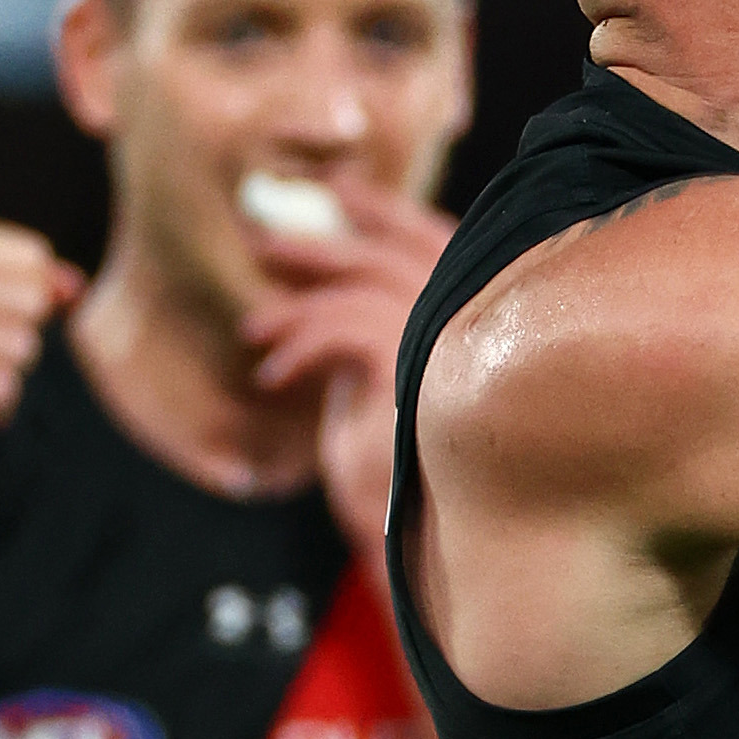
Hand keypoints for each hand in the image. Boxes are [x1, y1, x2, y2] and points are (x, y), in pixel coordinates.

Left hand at [241, 181, 453, 559]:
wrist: (434, 546)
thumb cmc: (418, 472)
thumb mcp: (398, 382)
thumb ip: (386, 328)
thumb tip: (334, 281)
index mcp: (485, 312)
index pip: (433, 238)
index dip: (384, 211)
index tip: (336, 192)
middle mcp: (480, 315)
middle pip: (393, 252)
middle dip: (324, 242)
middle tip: (263, 238)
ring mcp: (452, 337)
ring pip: (362, 285)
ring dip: (297, 304)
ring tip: (254, 328)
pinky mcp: (411, 368)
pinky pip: (339, 329)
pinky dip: (299, 346)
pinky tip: (273, 377)